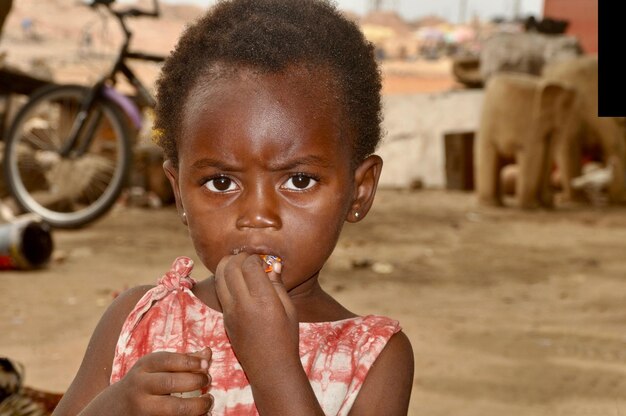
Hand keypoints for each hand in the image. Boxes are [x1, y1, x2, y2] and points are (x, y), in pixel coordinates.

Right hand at [106, 349, 212, 414]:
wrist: (110, 411)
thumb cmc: (141, 385)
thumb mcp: (153, 368)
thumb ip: (180, 361)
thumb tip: (207, 353)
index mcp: (142, 368)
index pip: (168, 360)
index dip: (190, 362)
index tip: (206, 365)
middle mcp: (139, 387)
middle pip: (171, 383)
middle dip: (196, 382)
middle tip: (208, 381)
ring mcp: (141, 409)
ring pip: (175, 408)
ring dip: (198, 405)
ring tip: (208, 401)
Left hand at [214, 253, 298, 379]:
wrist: (270, 368)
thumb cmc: (286, 338)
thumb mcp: (289, 310)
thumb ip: (278, 285)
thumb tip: (272, 265)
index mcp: (263, 300)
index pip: (249, 265)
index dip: (255, 257)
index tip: (263, 260)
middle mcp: (243, 304)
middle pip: (230, 266)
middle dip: (239, 256)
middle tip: (249, 258)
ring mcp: (230, 312)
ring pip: (219, 276)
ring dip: (227, 265)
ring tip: (239, 265)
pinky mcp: (225, 318)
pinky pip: (220, 291)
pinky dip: (225, 279)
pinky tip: (238, 281)